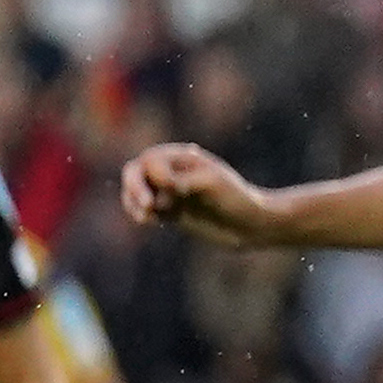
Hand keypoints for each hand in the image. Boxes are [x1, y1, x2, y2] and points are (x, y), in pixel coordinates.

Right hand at [118, 142, 277, 244]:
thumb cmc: (236, 199)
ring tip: (145, 219)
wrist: (249, 225)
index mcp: (184, 157)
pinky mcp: (169, 211)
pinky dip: (139, 214)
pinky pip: (142, 209)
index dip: (155, 176)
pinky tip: (148, 222)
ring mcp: (169, 191)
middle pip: (135, 171)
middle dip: (134, 188)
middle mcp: (173, 171)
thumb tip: (159, 189)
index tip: (175, 191)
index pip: (151, 160)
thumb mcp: (211, 183)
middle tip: (146, 206)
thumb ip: (182, 180)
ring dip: (133, 202)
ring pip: (134, 191)